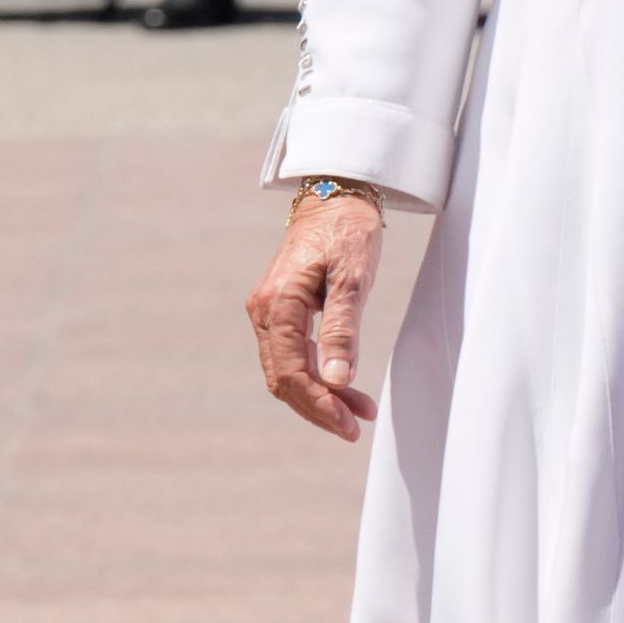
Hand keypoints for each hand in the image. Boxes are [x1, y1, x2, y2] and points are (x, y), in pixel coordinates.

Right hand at [247, 188, 386, 441]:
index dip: (318, 403)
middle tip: (354, 427)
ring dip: (320, 394)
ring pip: (288, 369)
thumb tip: (336, 380)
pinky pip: (293, 354)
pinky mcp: (281, 312)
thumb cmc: (348, 230)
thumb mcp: (355, 277)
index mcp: (277, 306)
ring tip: (359, 411)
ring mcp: (269, 313)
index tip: (348, 425)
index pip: (290, 372)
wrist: (336, 195)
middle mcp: (265, 313)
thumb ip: (344, 329)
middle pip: (284, 378)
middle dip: (318, 407)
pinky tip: (344, 386)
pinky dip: (317, 374)